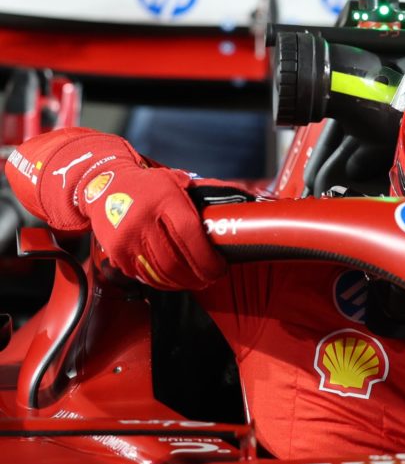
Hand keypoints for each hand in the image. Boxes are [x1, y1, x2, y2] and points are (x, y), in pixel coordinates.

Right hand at [5, 128, 234, 289]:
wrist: (102, 185)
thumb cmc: (148, 185)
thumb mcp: (175, 179)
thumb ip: (203, 191)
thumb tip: (244, 197)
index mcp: (164, 200)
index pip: (190, 235)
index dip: (207, 257)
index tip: (221, 267)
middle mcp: (143, 220)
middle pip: (176, 260)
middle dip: (199, 275)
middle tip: (213, 278)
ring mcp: (127, 239)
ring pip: (161, 273)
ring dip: (183, 283)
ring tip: (198, 282)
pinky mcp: (116, 253)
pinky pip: (144, 276)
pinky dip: (163, 283)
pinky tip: (176, 281)